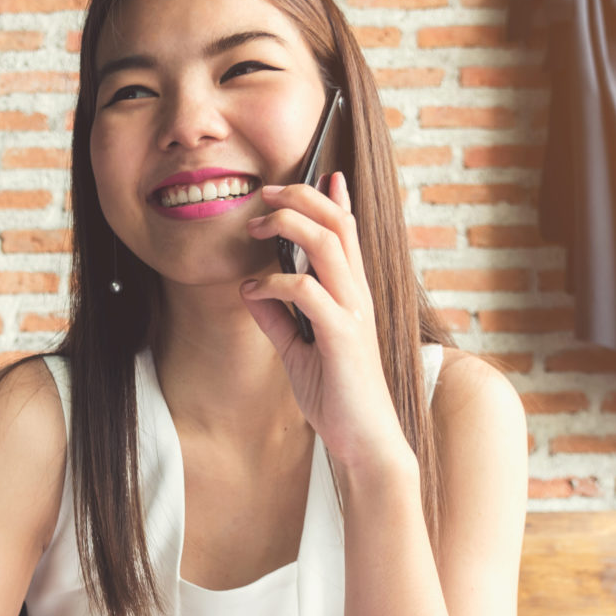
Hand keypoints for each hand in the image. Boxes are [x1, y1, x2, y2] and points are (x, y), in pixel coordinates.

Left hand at [239, 174, 411, 477]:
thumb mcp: (298, 352)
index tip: (319, 173)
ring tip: (253, 226)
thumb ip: (278, 320)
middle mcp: (358, 295)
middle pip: (338, 223)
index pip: (349, 232)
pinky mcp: (343, 337)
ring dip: (287, 225)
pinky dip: (273, 284)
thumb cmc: (337, 398)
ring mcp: (354, 313)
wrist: (365, 442)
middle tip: (264, 192)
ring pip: (327, 244)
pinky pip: (307, 292)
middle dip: (301, 196)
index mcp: (353, 295)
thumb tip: (249, 290)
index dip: (334, 198)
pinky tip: (251, 292)